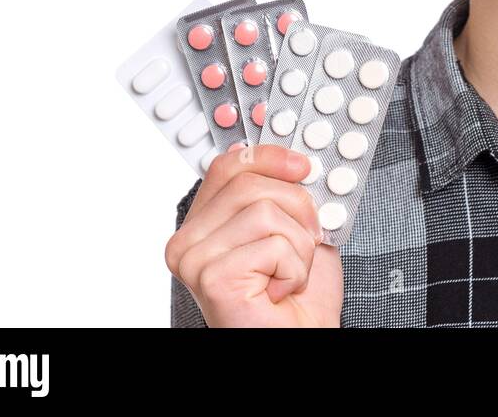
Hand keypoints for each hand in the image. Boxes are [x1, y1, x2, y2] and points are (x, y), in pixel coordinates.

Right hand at [165, 144, 342, 326]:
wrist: (301, 339)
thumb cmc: (297, 297)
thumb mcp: (293, 229)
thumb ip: (285, 194)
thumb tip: (298, 159)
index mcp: (204, 224)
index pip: (228, 166)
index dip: (268, 157)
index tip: (301, 164)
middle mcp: (188, 241)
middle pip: (250, 183)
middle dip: (298, 208)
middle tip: (309, 239)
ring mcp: (194, 259)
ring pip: (265, 210)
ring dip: (299, 245)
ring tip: (291, 274)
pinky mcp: (213, 277)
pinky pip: (273, 244)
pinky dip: (295, 269)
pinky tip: (282, 291)